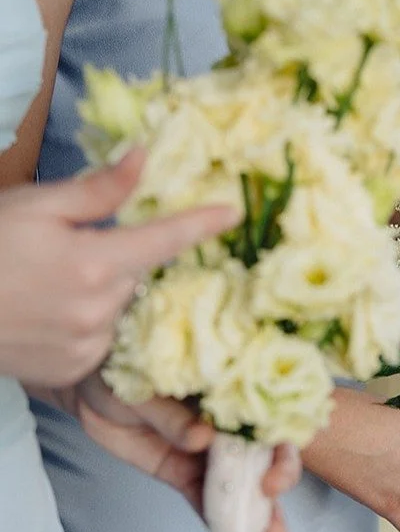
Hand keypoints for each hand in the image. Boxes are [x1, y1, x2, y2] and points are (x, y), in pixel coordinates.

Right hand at [0, 149, 237, 385]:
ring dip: (97, 296)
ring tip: (45, 286)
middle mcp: (101, 309)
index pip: (164, 240)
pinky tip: (44, 316)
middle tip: (65, 253)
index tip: (232, 212)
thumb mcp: (34, 205)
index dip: (201, 225)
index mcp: (95, 262)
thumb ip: (96, 190)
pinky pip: (97, 343)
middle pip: (134, 277)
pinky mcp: (73, 372)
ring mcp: (89, 346)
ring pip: (117, 311)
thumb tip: (144, 159)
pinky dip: (81, 327)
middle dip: (113, 261)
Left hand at [62, 374, 299, 531]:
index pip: (271, 420)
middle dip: (276, 484)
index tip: (272, 471)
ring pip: (239, 482)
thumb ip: (173, 415)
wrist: (86, 387)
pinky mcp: (183, 473)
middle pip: (265, 455)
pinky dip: (215, 517)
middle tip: (272, 510)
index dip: (281, 447)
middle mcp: (228, 424)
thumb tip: (203, 438)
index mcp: (229, 394)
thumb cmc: (122, 369)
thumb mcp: (144, 386)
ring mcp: (207, 452)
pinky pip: (202, 496)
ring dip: (254, 511)